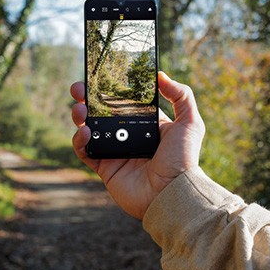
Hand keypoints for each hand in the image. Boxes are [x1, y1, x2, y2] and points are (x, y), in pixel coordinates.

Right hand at [71, 71, 205, 218]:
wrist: (172, 193)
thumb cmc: (183, 160)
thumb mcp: (190, 123)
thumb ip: (181, 95)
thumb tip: (161, 75)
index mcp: (146, 124)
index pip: (123, 101)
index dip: (110, 89)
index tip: (99, 76)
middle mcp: (129, 136)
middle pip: (101, 112)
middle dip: (87, 98)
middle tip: (78, 88)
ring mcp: (115, 152)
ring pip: (89, 129)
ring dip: (80, 116)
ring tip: (80, 108)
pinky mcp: (105, 168)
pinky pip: (85, 151)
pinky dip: (79, 141)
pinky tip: (84, 132)